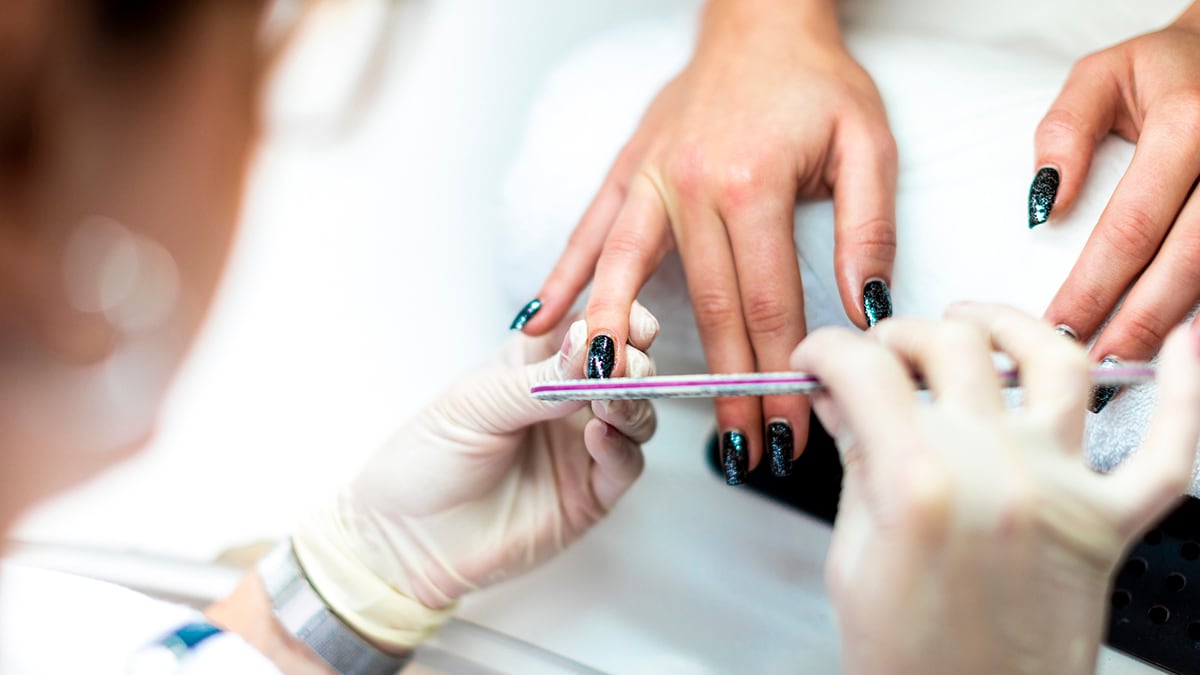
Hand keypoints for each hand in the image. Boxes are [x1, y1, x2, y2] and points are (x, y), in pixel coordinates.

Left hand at [292, 304, 658, 649]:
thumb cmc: (427, 459)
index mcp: (537, 363)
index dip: (615, 318)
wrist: (406, 537)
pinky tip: (600, 436)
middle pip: (627, 366)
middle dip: (631, 359)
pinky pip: (626, 465)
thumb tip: (591, 344)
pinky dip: (621, 447)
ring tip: (609, 399)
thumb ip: (538, 379)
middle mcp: (569, 401)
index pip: (592, 328)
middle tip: (618, 363)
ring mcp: (582, 446)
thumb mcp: (475, 404)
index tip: (619, 323)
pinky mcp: (592, 493)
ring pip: (636, 413)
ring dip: (632, 401)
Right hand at [516, 0, 896, 481]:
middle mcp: (691, 189)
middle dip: (724, 388)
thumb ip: (866, 229)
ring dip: (626, 350)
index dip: (779, 375)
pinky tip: (542, 323)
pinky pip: (588, 235)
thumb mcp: (866, 143)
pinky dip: (565, 281)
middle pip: (709, 311)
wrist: (758, 19)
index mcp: (753, 185)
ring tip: (614, 403)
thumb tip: (866, 308)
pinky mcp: (626, 174)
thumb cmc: (813, 79)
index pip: (768, 305)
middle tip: (736, 449)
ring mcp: (650, 182)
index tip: (788, 429)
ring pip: (629, 281)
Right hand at [791, 304, 1199, 673]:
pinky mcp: (1108, 524)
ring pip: (1055, 359)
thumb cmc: (909, 662)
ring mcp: (1060, 492)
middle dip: (898, 336)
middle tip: (876, 358)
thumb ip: (856, 463)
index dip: (827, 350)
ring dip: (1009, 322)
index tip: (819, 359)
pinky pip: (1166, 447)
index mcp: (918, 484)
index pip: (865, 370)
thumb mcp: (854, 556)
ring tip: (977, 321)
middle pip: (951, 345)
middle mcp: (995, 473)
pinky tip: (1179, 347)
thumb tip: (845, 402)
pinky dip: (1183, 389)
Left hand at [1032, 9, 1199, 410]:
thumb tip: (1044, 205)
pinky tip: (1175, 338)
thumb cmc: (1159, 70)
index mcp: (1186, 126)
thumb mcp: (1099, 77)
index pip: (1131, 227)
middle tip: (1094, 364)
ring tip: (1129, 360)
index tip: (1059, 326)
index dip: (1094, 286)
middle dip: (1137, 322)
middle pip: (1184, 262)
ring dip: (1173, 325)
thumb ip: (1065, 133)